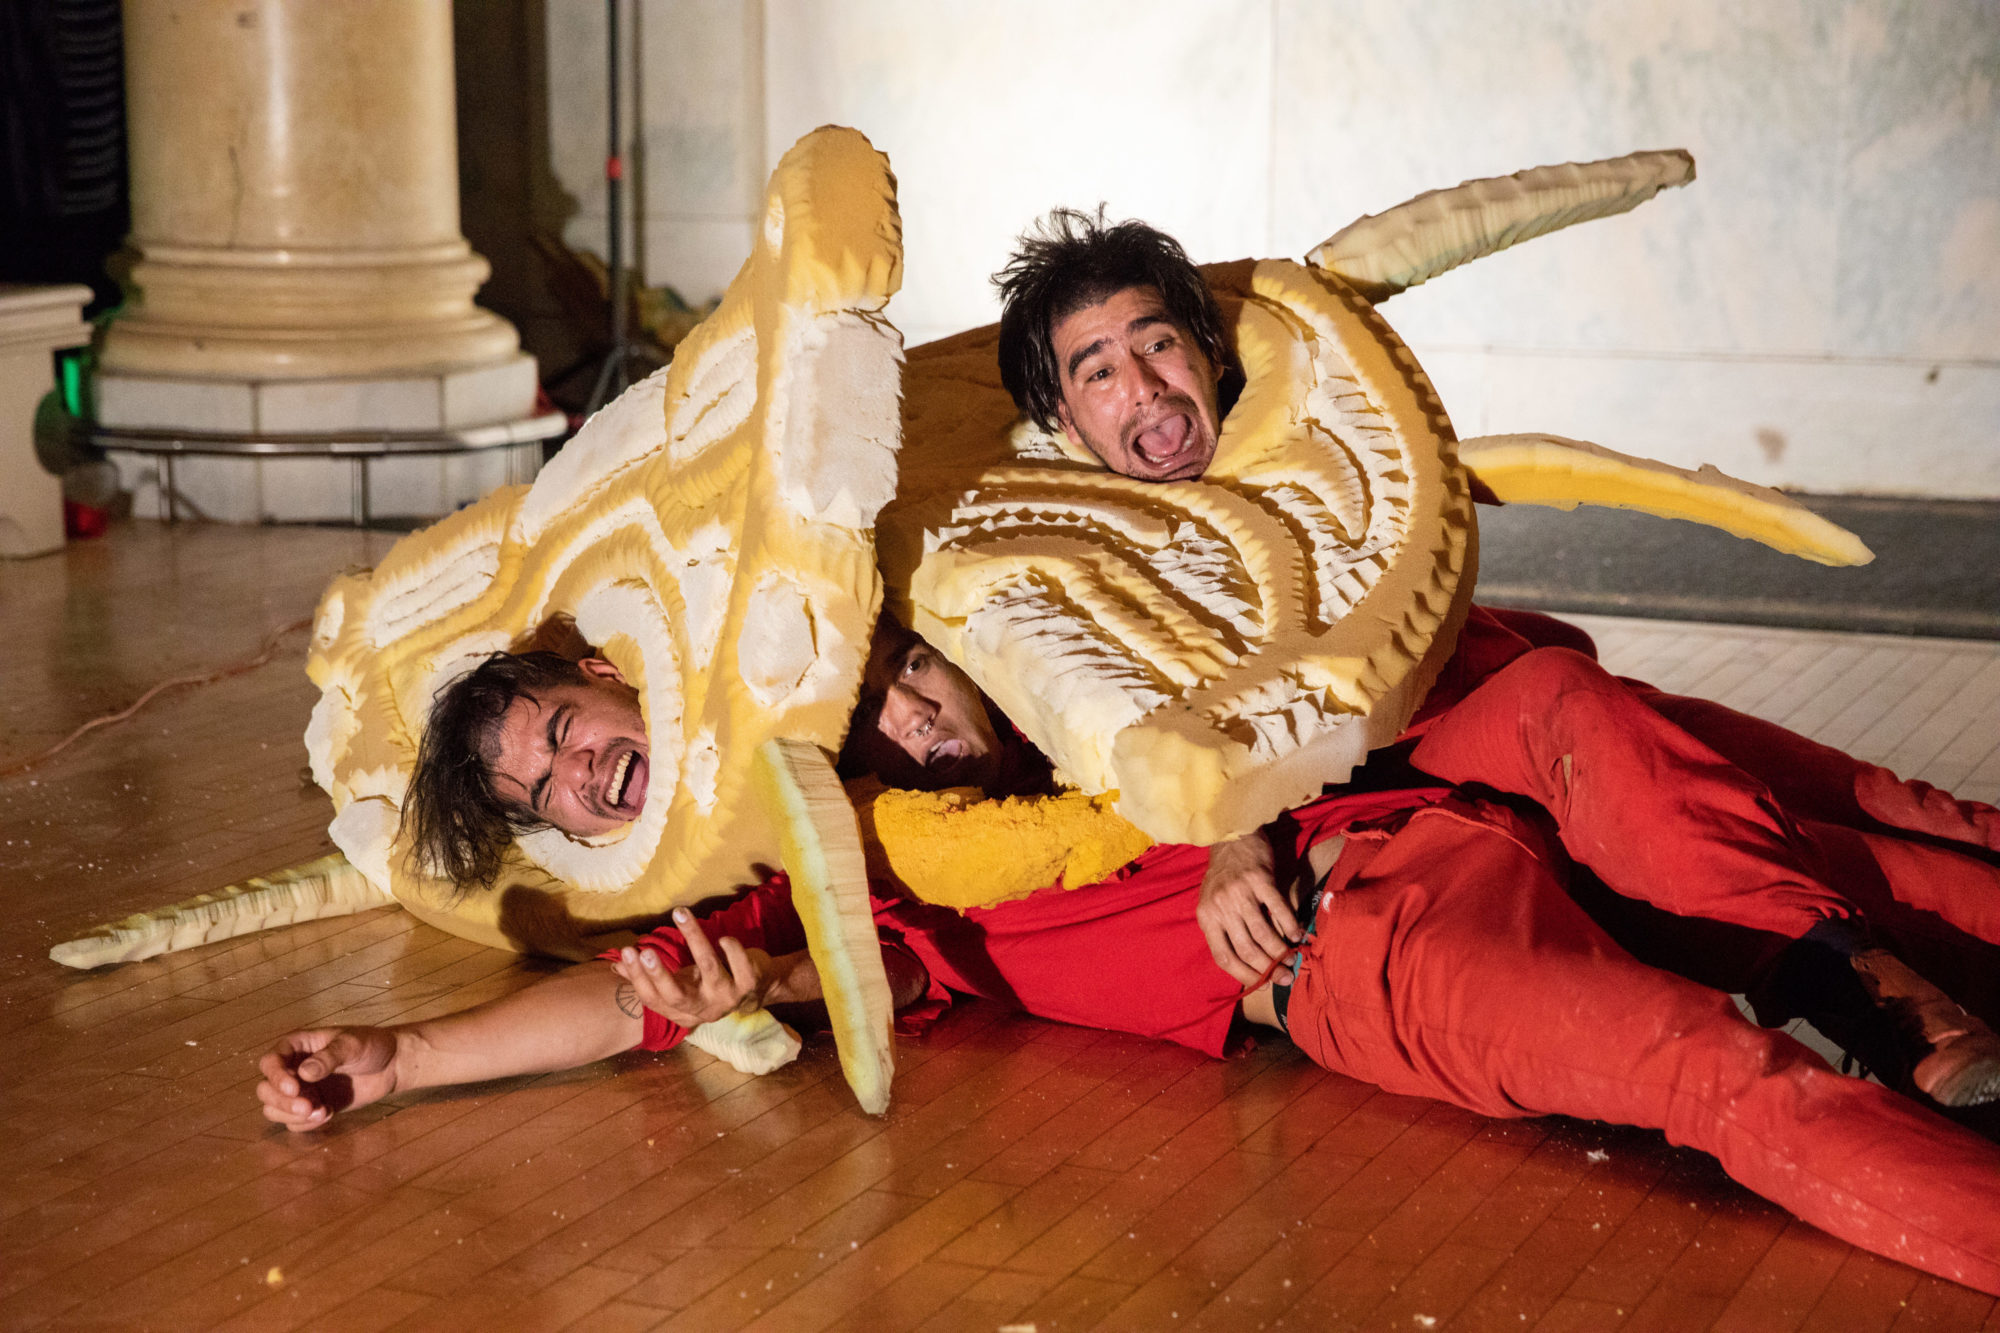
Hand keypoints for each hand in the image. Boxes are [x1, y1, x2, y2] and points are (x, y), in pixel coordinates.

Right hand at [256, 1027, 400, 1131]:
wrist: (392, 1064)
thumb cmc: (371, 1045)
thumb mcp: (352, 1044)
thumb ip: (329, 1057)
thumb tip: (304, 1073)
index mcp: (296, 1046)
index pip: (270, 1062)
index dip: (276, 1077)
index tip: (294, 1088)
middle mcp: (292, 1069)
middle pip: (266, 1090)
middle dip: (283, 1102)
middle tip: (309, 1107)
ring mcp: (301, 1090)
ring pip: (275, 1109)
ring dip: (292, 1116)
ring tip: (324, 1112)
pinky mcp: (312, 1107)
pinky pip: (294, 1122)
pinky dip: (306, 1124)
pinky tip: (329, 1114)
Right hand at [611, 909, 765, 1028]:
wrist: (757, 989)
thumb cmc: (708, 983)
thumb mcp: (679, 983)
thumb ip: (650, 976)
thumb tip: (616, 964)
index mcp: (681, 1012)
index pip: (653, 998)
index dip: (639, 977)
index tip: (626, 951)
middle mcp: (703, 1010)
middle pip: (675, 996)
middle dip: (659, 973)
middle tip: (645, 950)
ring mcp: (727, 999)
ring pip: (709, 969)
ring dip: (694, 940)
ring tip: (680, 914)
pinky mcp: (748, 985)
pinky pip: (739, 964)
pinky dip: (731, 949)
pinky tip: (723, 939)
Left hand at [1197, 832, 1300, 987]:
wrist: (1231, 836)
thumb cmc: (1225, 876)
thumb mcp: (1215, 904)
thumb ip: (1227, 930)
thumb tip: (1252, 964)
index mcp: (1206, 917)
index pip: (1224, 957)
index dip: (1245, 975)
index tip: (1262, 984)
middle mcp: (1220, 907)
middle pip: (1246, 950)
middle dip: (1268, 969)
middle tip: (1285, 978)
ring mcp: (1239, 893)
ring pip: (1263, 934)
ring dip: (1281, 952)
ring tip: (1293, 960)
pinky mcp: (1259, 879)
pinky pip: (1278, 910)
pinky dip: (1290, 926)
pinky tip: (1298, 935)